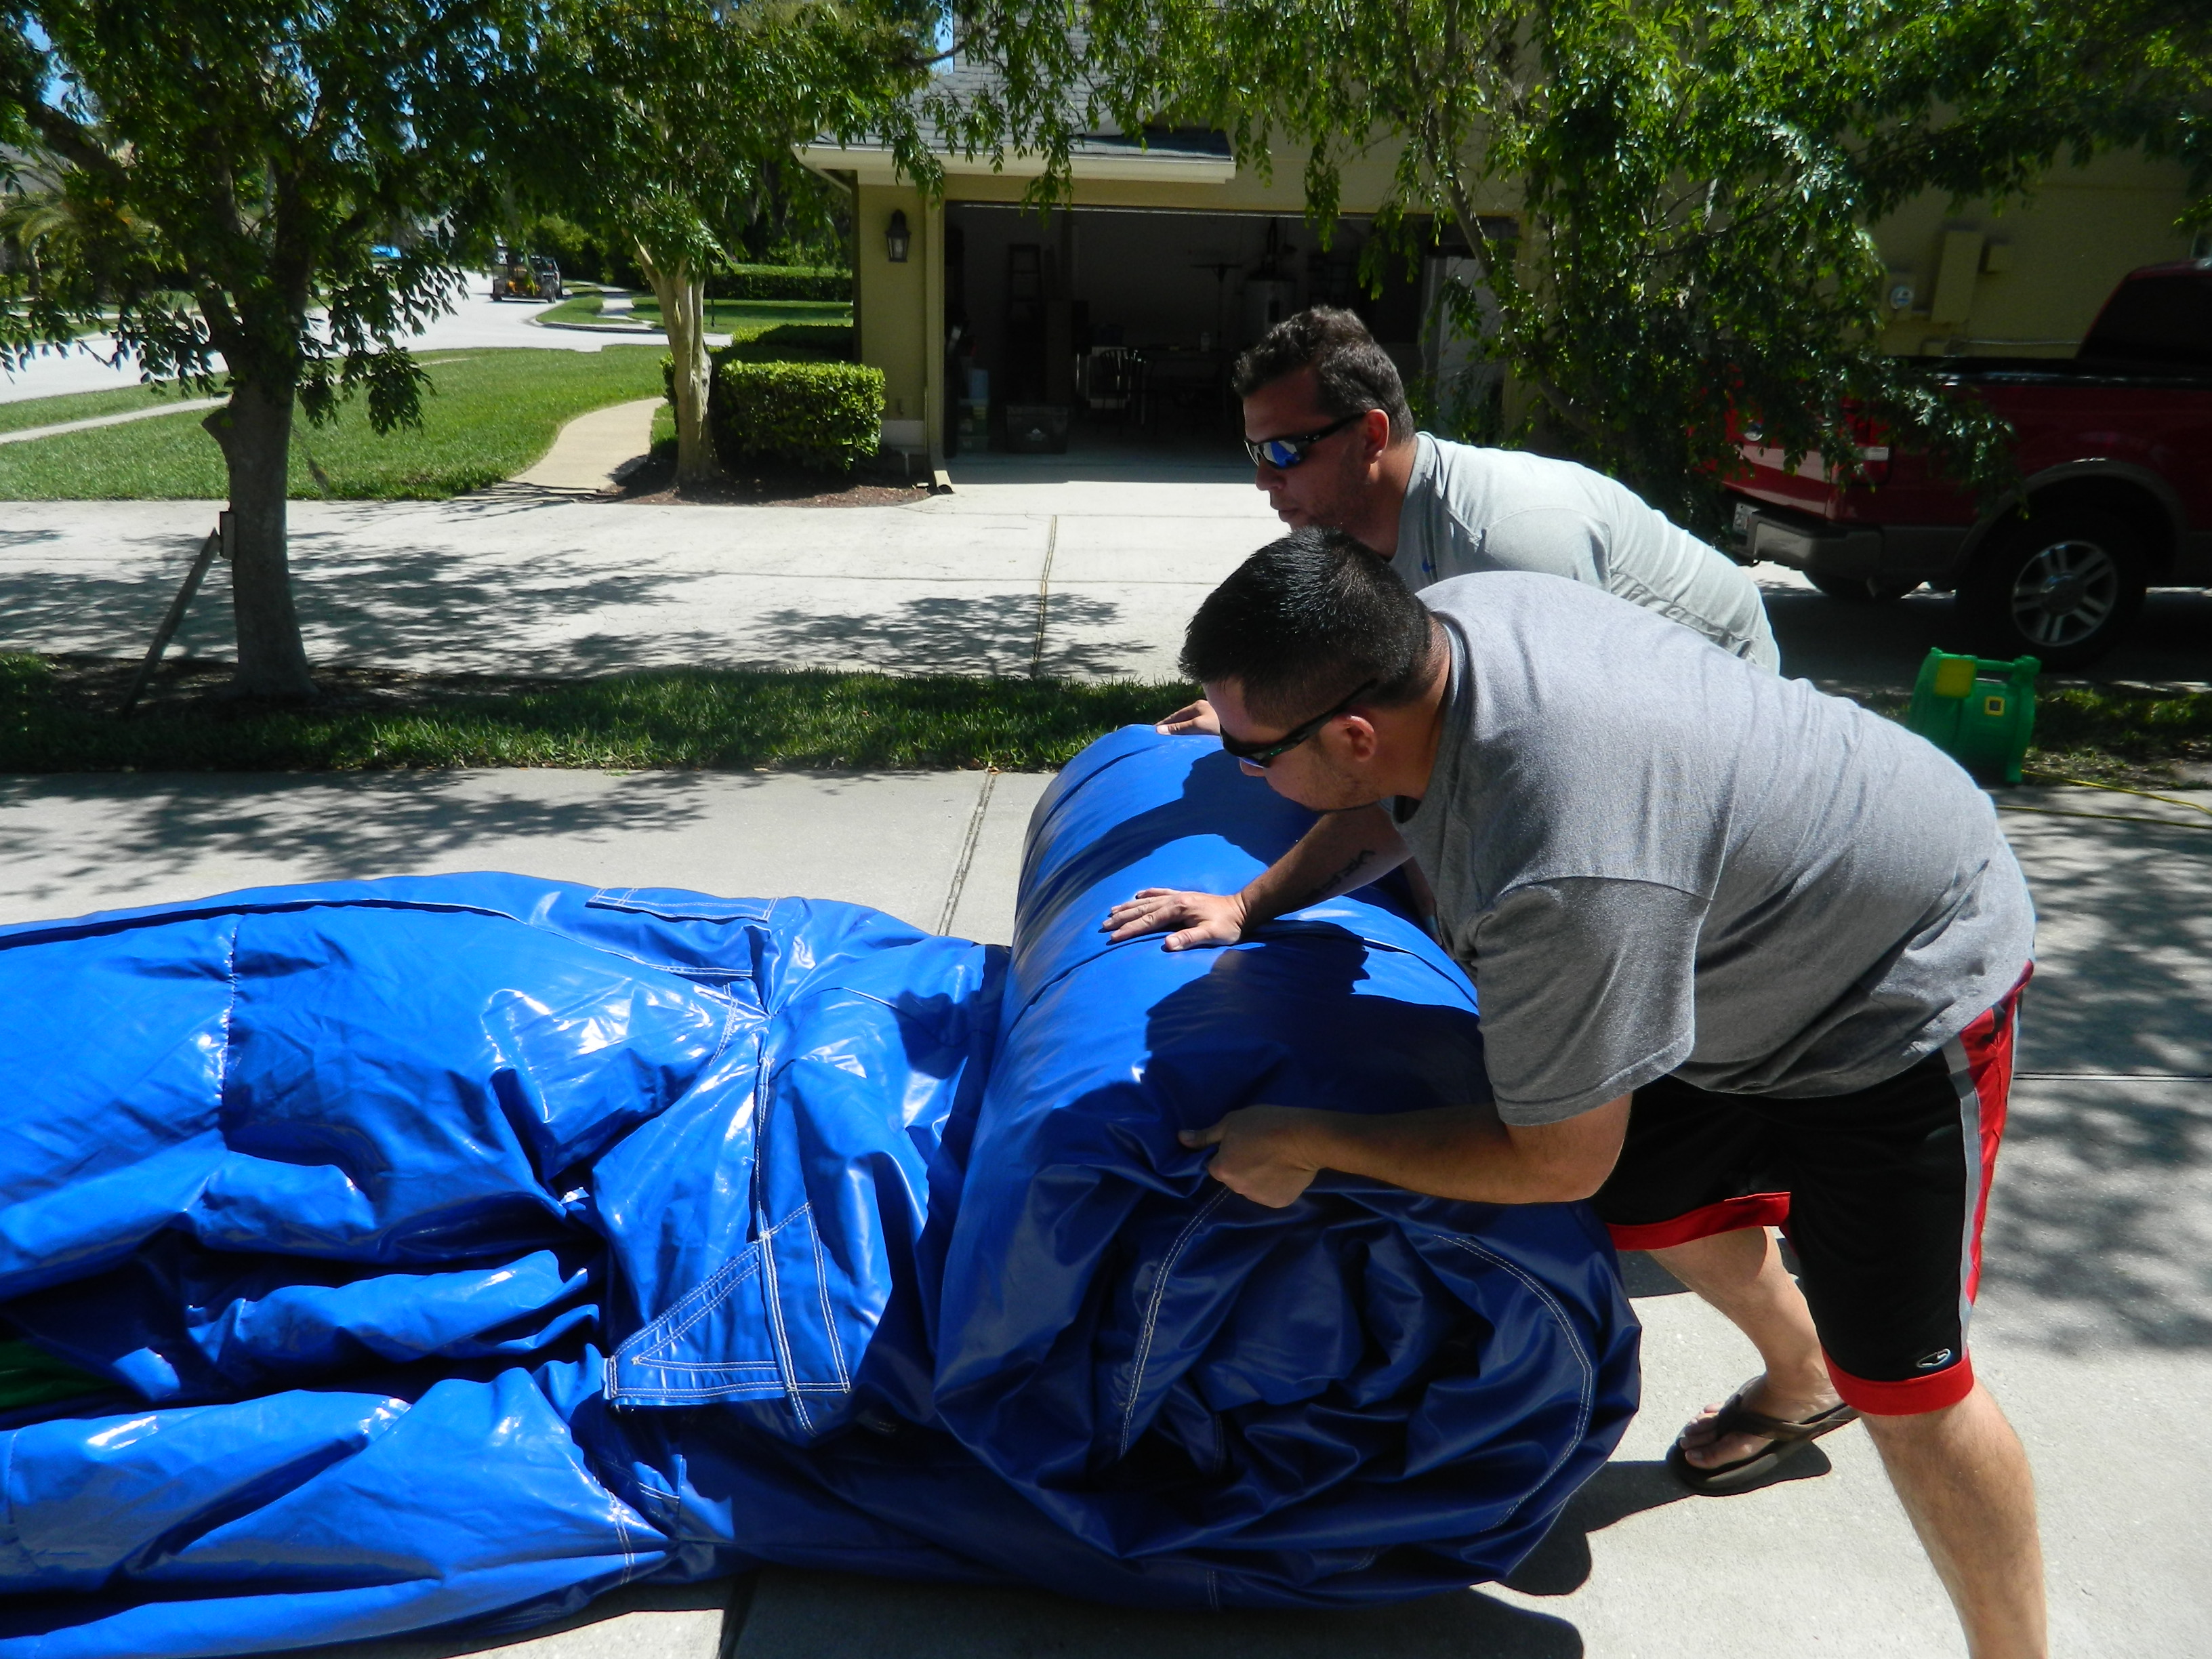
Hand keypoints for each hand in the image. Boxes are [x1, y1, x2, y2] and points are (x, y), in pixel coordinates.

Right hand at [1101, 887, 1248, 948]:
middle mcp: (1173, 899)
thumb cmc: (1227, 925)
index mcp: (1177, 909)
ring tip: (1111, 911)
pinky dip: (1146, 894)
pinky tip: (1137, 895)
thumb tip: (1167, 944)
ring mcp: (1177, 896)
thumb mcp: (1211, 935)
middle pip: (1141, 909)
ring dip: (1128, 907)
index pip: (1147, 921)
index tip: (1112, 937)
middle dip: (1121, 918)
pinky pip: (1158, 893)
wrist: (1241, 909)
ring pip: (1146, 900)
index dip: (1129, 930)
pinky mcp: (1182, 896)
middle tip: (1102, 926)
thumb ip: (1189, 939)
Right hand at [1155, 698, 1219, 735]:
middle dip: (1171, 726)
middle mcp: (1203, 708)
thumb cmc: (1220, 724)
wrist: (1245, 725)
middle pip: (1183, 718)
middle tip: (1159, 736)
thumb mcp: (1197, 726)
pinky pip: (1198, 727)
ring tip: (1171, 738)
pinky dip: (1190, 731)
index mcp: (1197, 706)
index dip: (1164, 723)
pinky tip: (1190, 738)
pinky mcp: (1216, 723)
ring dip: (1181, 729)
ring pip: (1191, 722)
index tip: (1153, 731)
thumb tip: (1159, 730)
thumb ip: (1179, 728)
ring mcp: (1210, 715)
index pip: (1175, 716)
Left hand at [1179, 1107, 1322, 1207]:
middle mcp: (1235, 1189)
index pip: (1217, 1165)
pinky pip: (1271, 1193)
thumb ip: (1205, 1136)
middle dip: (1242, 1166)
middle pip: (1234, 1178)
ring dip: (1258, 1177)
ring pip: (1252, 1187)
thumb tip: (1180, 1139)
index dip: (1229, 1153)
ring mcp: (1257, 1199)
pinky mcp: (1278, 1203)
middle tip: (1260, 1149)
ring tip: (1275, 1159)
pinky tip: (1285, 1170)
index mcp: (1221, 1170)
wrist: (1305, 1137)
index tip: (1243, 1142)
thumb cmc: (1265, 1124)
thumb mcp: (1231, 1122)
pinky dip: (1275, 1185)